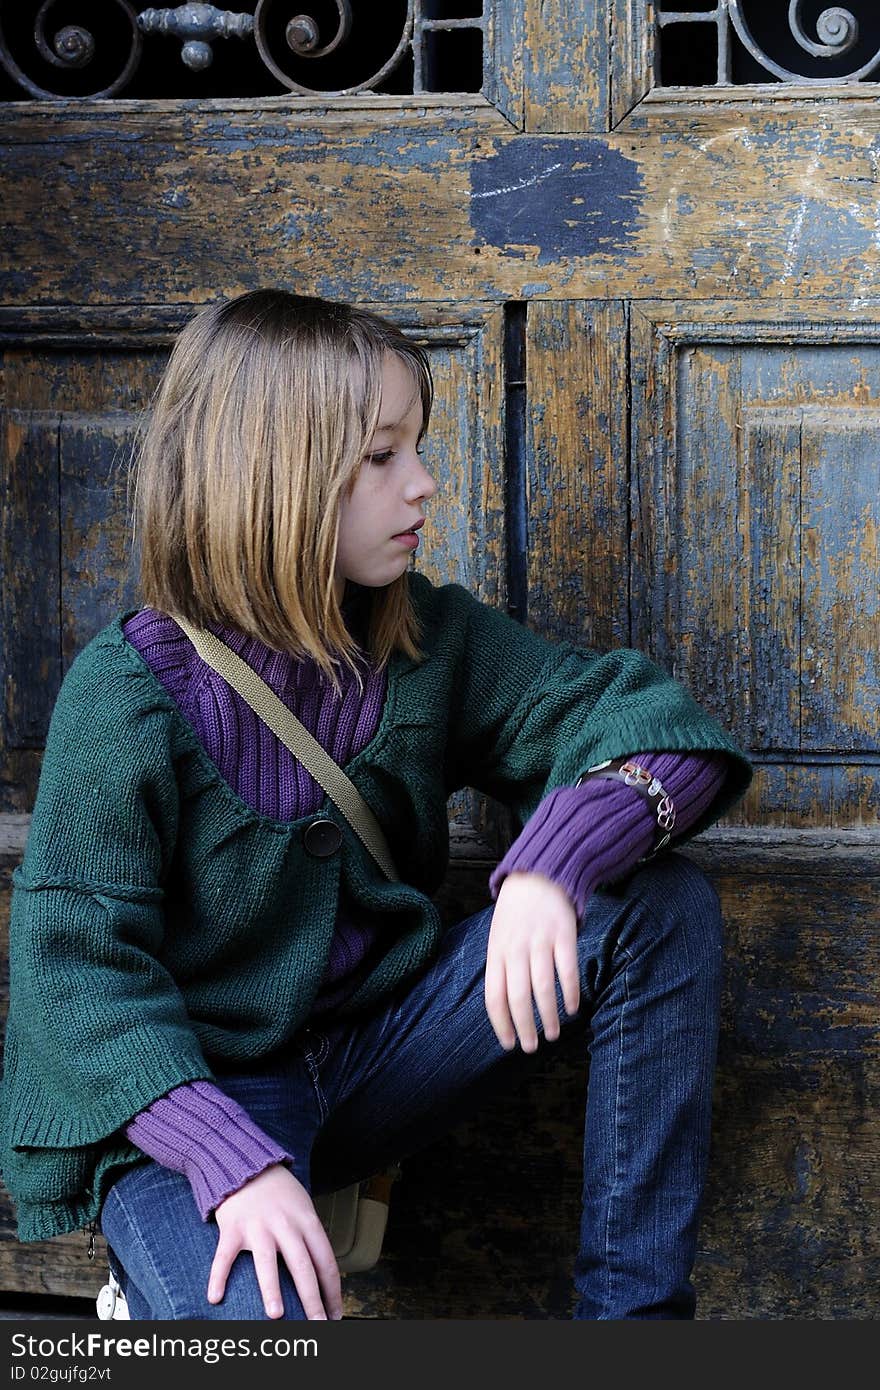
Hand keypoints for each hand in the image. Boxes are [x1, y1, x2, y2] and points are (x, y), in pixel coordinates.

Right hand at [209, 1163, 341, 1319]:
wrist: (245, 1163)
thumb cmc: (278, 1190)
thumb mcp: (303, 1206)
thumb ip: (310, 1236)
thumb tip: (323, 1274)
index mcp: (306, 1220)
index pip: (325, 1260)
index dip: (332, 1290)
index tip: (335, 1313)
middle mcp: (285, 1224)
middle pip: (302, 1266)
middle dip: (311, 1299)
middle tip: (317, 1325)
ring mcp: (257, 1226)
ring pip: (266, 1262)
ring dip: (272, 1290)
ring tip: (277, 1315)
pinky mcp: (232, 1228)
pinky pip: (224, 1257)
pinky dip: (218, 1277)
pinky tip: (215, 1298)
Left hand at [484, 871, 579, 1052]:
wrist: (537, 874)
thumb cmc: (515, 913)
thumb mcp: (498, 937)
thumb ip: (500, 967)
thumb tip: (503, 1007)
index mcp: (496, 952)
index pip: (494, 996)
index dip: (501, 1023)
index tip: (508, 1044)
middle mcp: (516, 949)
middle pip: (518, 997)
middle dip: (525, 1027)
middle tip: (532, 1047)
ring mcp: (540, 941)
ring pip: (542, 987)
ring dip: (549, 1016)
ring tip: (553, 1034)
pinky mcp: (563, 934)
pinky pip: (566, 969)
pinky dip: (569, 992)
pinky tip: (573, 1008)